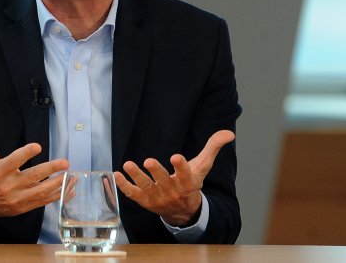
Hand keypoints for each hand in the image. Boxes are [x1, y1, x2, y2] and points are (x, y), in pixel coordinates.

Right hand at [0, 122, 68, 222]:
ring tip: (72, 176)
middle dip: (50, 170)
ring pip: (41, 192)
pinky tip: (69, 189)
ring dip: (59, 184)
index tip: (37, 146)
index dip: (25, 154)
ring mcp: (16, 199)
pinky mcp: (23, 208)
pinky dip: (57, 196)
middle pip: (32, 177)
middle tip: (65, 162)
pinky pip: (43, 202)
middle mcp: (8, 186)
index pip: (12, 161)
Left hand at [114, 130, 234, 226]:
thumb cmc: (192, 183)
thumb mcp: (203, 166)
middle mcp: (172, 191)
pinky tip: (116, 175)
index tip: (177, 157)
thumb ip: (213, 147)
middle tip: (149, 161)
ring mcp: (157, 197)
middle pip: (164, 181)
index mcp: (188, 183)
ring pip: (146, 187)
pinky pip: (133, 194)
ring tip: (128, 164)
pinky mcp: (144, 201)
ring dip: (137, 176)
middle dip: (157, 172)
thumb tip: (229, 133)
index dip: (181, 166)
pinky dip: (124, 186)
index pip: (185, 174)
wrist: (183, 212)